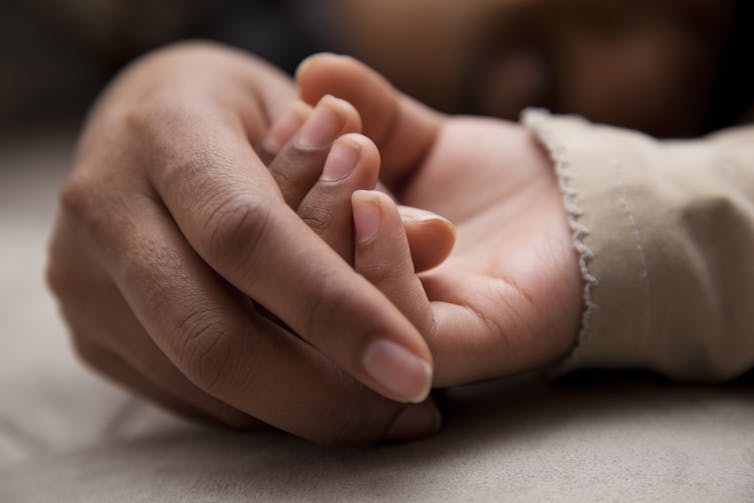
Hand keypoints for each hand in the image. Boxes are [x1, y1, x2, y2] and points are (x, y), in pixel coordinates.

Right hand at [46, 42, 442, 443]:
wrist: (140, 121)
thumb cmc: (240, 110)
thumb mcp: (304, 110)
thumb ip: (368, 176)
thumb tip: (439, 243)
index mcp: (163, 131)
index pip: (249, 234)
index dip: (336, 308)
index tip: (415, 368)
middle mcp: (105, 207)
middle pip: (212, 333)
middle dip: (321, 394)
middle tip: (407, 418)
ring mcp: (83, 277)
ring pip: (198, 378)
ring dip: (299, 412)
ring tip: (379, 415)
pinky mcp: (87, 328)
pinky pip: (183, 390)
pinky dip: (259, 405)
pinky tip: (316, 399)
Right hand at [297, 54, 583, 385]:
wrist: (587, 199)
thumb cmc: (497, 177)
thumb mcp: (421, 136)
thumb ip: (370, 108)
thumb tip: (311, 69)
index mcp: (348, 264)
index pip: (283, 240)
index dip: (277, 181)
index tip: (291, 117)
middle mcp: (370, 309)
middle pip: (297, 279)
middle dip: (300, 198)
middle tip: (323, 132)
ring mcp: (410, 336)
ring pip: (340, 309)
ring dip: (332, 226)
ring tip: (353, 156)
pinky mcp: (463, 347)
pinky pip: (404, 327)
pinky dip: (380, 267)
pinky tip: (377, 208)